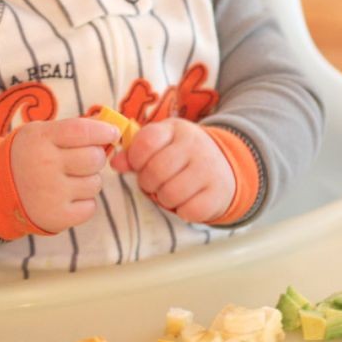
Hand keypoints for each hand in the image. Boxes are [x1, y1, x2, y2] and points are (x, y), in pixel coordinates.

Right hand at [11, 118, 118, 232]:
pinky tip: (67, 197)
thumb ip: (72, 129)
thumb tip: (111, 128)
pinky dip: (84, 203)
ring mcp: (51, 193)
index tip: (112, 133)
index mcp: (41, 139)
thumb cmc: (28, 155)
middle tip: (83, 160)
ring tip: (69, 180)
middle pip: (94, 158)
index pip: (83, 131)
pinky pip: (90, 207)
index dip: (104, 131)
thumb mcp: (41, 133)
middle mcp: (45, 165)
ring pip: (95, 183)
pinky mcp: (56, 217)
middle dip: (95, 157)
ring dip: (89, 181)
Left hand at [110, 118, 234, 222]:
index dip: (136, 159)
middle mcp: (196, 146)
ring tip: (170, 191)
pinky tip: (187, 201)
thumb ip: (135, 151)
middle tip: (155, 183)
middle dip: (148, 183)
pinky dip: (183, 211)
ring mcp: (209, 169)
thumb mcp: (161, 144)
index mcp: (177, 130)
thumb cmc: (182, 156)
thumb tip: (115, 163)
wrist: (226, 168)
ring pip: (170, 194)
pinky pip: (188, 210)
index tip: (140, 165)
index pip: (147, 142)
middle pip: (156, 171)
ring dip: (164, 199)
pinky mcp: (218, 194)